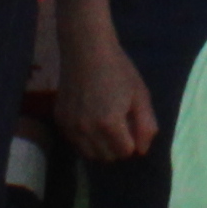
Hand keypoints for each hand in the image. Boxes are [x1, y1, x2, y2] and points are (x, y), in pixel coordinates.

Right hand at [52, 0, 160, 163]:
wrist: (86, 50)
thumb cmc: (118, 70)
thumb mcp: (140, 96)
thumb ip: (146, 126)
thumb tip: (141, 151)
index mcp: (109, 124)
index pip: (125, 152)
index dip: (132, 141)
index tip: (131, 125)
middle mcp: (87, 130)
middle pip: (107, 157)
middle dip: (117, 147)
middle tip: (119, 126)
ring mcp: (70, 126)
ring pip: (89, 154)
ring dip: (100, 147)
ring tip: (104, 126)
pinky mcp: (60, 120)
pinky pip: (75, 142)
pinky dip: (85, 139)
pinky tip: (90, 120)